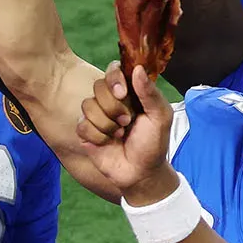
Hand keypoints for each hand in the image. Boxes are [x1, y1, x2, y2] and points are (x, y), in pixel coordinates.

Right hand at [75, 62, 179, 203]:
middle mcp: (110, 100)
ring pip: (88, 105)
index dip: (114, 78)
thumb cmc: (153, 144)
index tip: (122, 93)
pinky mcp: (86, 132)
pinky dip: (98, 136)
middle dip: (114, 107)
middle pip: (98, 87)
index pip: (114, 70)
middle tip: (127, 122)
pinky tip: (108, 143)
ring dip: (107, 124)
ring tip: (120, 134)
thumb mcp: (160, 117)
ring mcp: (97, 115)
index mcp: (129, 92)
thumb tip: (137, 68)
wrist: (141, 173)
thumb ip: (150, 93)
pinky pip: (82, 124)